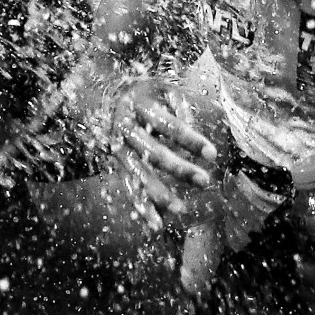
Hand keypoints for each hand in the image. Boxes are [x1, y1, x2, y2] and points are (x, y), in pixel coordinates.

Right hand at [110, 77, 221, 227]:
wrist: (102, 97)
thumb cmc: (143, 93)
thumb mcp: (160, 88)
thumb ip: (179, 104)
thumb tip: (194, 126)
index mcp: (140, 107)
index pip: (169, 125)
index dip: (191, 140)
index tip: (213, 154)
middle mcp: (127, 129)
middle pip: (155, 153)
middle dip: (180, 169)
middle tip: (205, 181)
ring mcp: (119, 149)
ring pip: (139, 175)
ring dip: (160, 194)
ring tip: (181, 210)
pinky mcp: (117, 165)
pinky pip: (129, 188)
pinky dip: (142, 208)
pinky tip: (156, 226)